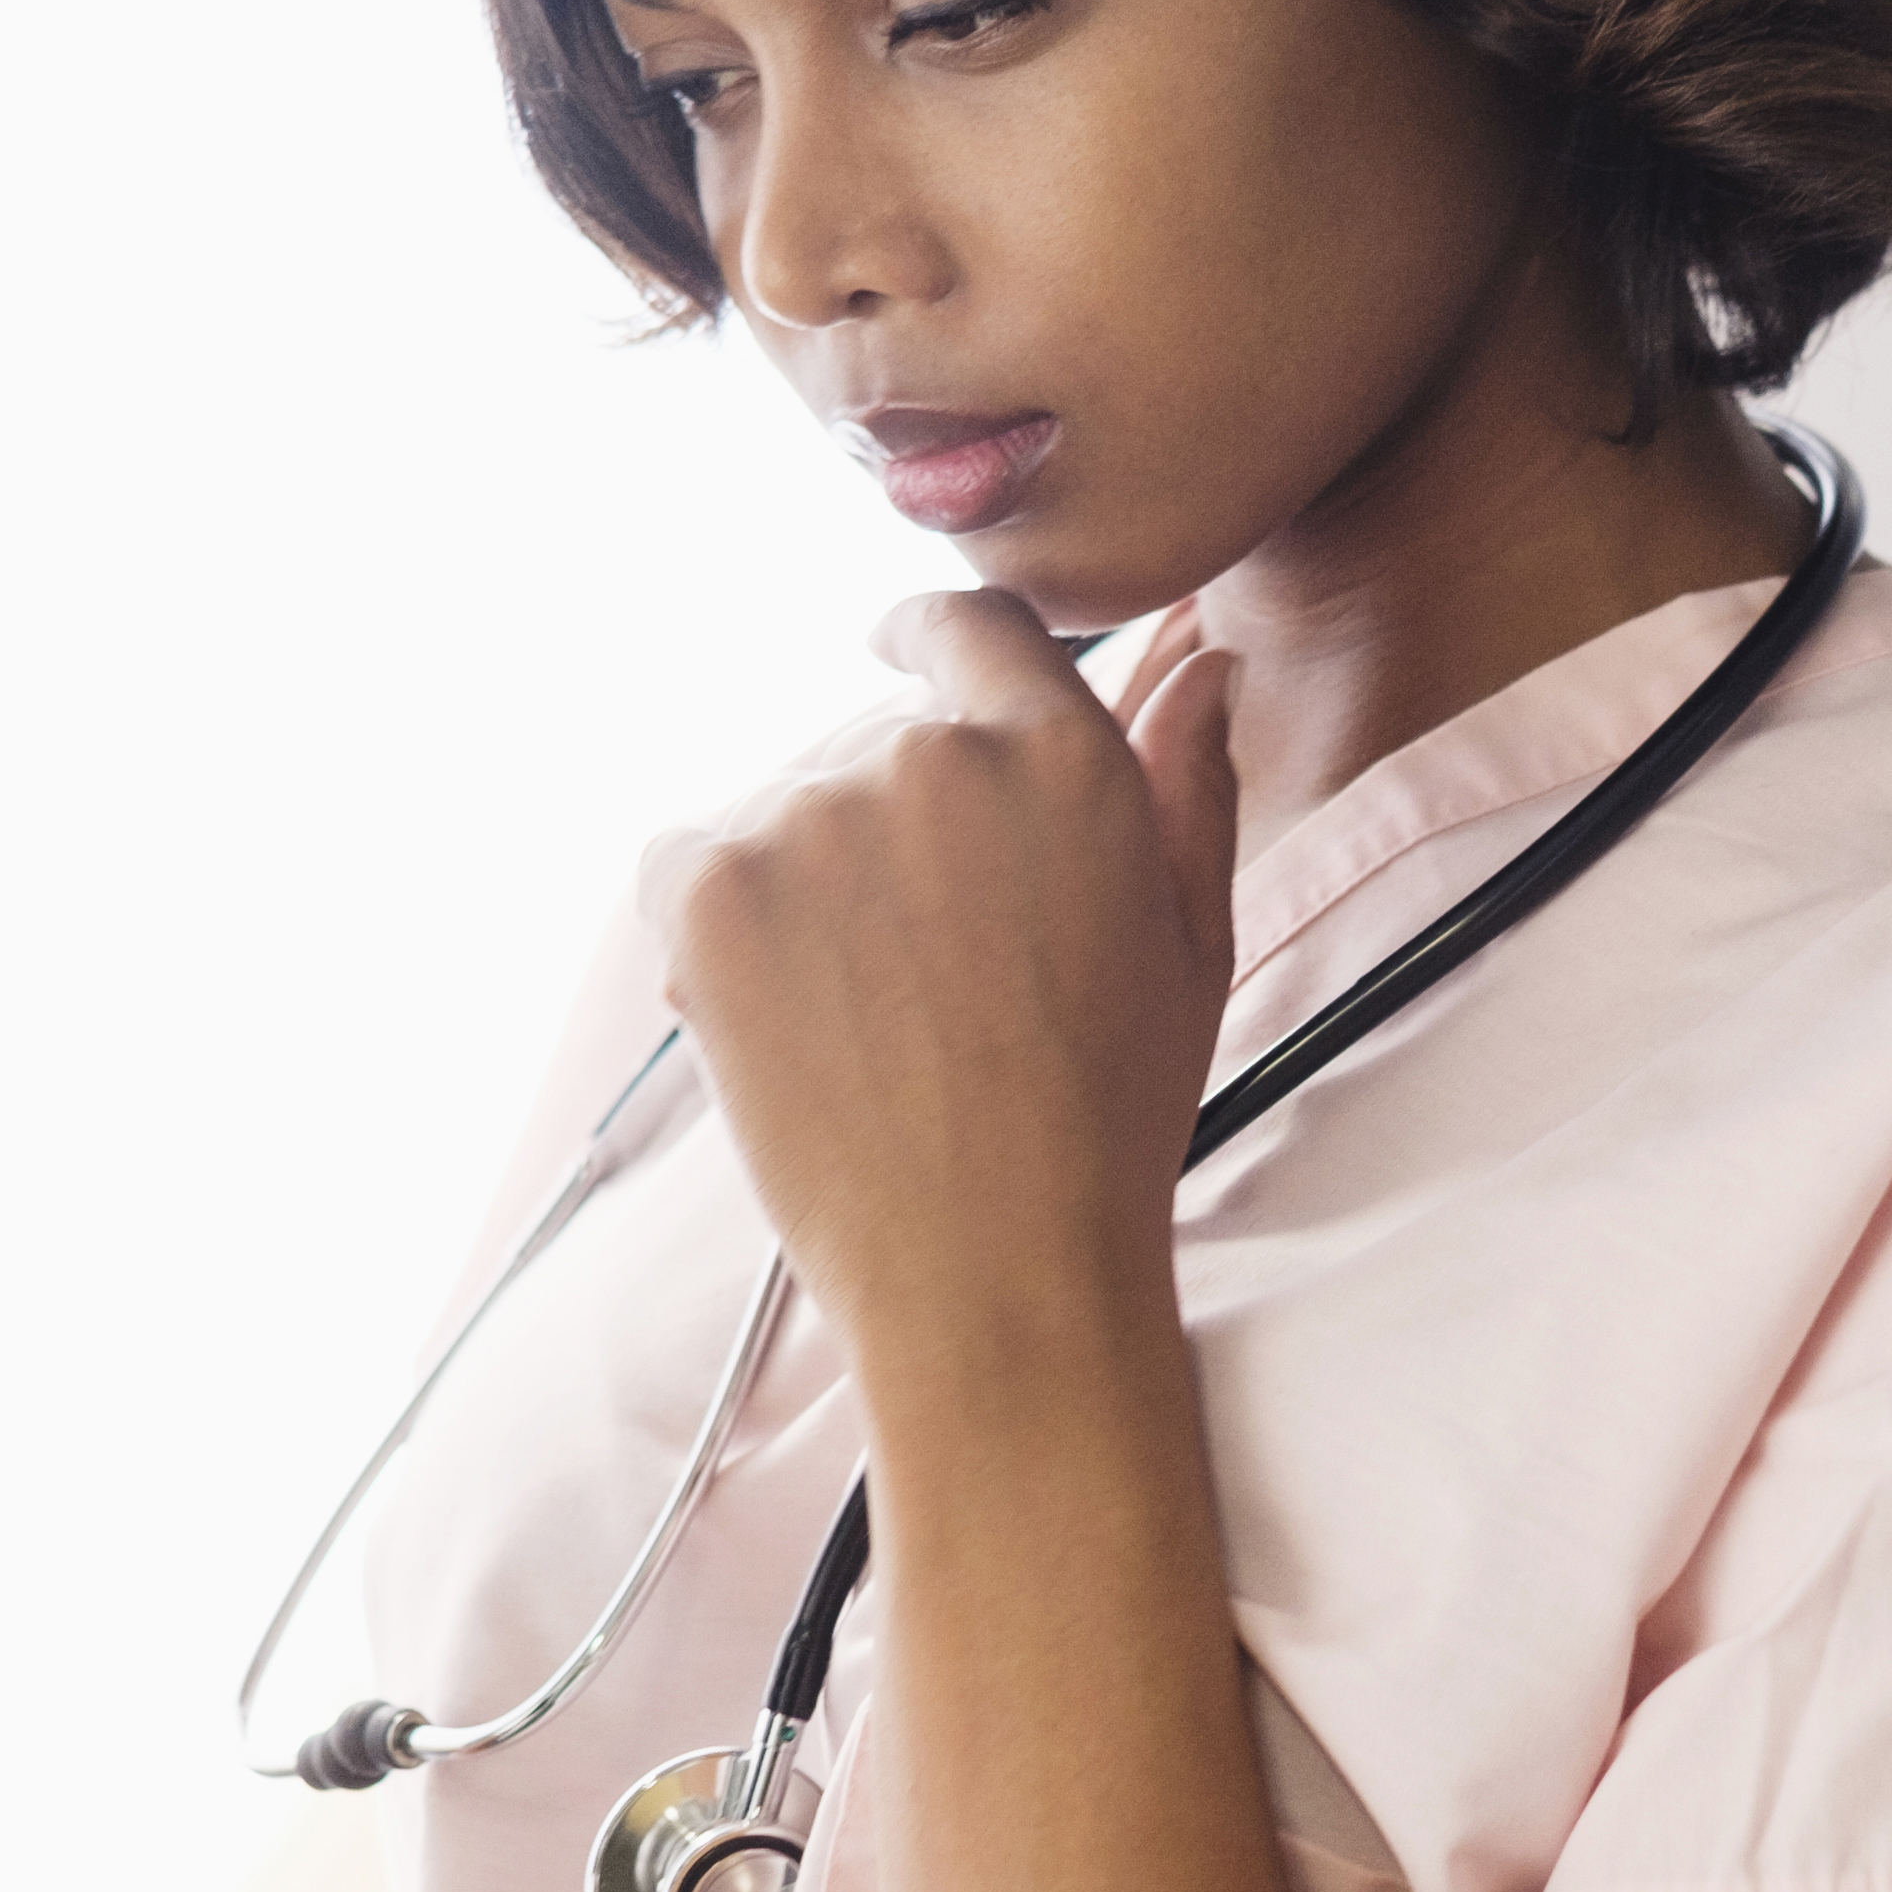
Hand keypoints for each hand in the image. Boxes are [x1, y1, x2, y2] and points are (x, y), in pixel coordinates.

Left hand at [640, 596, 1238, 1377]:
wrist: (990, 1270)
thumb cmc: (1103, 1119)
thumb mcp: (1189, 942)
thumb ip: (1188, 783)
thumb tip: (1202, 669)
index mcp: (1060, 751)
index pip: (966, 622)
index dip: (929, 640)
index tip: (900, 656)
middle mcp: (930, 756)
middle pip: (872, 733)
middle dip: (884, 820)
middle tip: (921, 966)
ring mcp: (808, 816)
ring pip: (782, 804)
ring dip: (804, 879)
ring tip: (866, 1017)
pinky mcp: (707, 886)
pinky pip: (689, 860)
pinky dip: (715, 924)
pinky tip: (785, 1017)